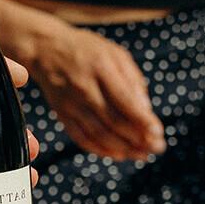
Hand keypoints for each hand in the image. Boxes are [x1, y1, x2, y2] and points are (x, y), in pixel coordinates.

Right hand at [26, 27, 163, 160]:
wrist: (45, 49)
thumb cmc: (88, 50)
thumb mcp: (115, 54)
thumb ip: (133, 80)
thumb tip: (146, 110)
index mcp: (101, 68)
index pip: (124, 100)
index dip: (142, 120)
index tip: (159, 133)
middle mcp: (84, 87)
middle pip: (113, 120)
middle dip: (138, 139)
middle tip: (157, 148)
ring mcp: (70, 103)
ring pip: (98, 133)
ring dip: (123, 148)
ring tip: (142, 155)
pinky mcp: (62, 114)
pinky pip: (81, 138)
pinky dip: (101, 149)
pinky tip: (118, 154)